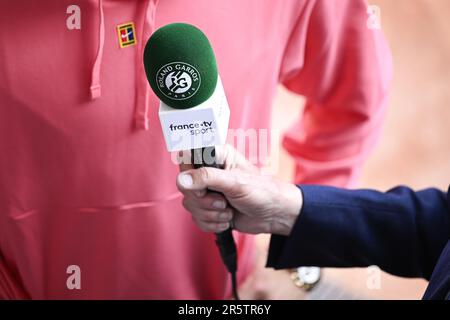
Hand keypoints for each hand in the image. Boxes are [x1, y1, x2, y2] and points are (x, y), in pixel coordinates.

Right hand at [176, 145, 302, 234]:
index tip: (203, 187)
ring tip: (229, 210)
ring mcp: (208, 191)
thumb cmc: (262, 192)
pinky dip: (211, 223)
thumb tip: (182, 180)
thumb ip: (207, 178)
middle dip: (204, 200)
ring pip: (190, 204)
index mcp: (216, 156)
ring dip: (211, 213)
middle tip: (223, 201)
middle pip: (185, 186)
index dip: (189, 175)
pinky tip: (227, 219)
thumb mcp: (235, 183)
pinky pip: (196, 218)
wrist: (274, 215)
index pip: (186, 159)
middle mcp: (209, 172)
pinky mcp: (209, 208)